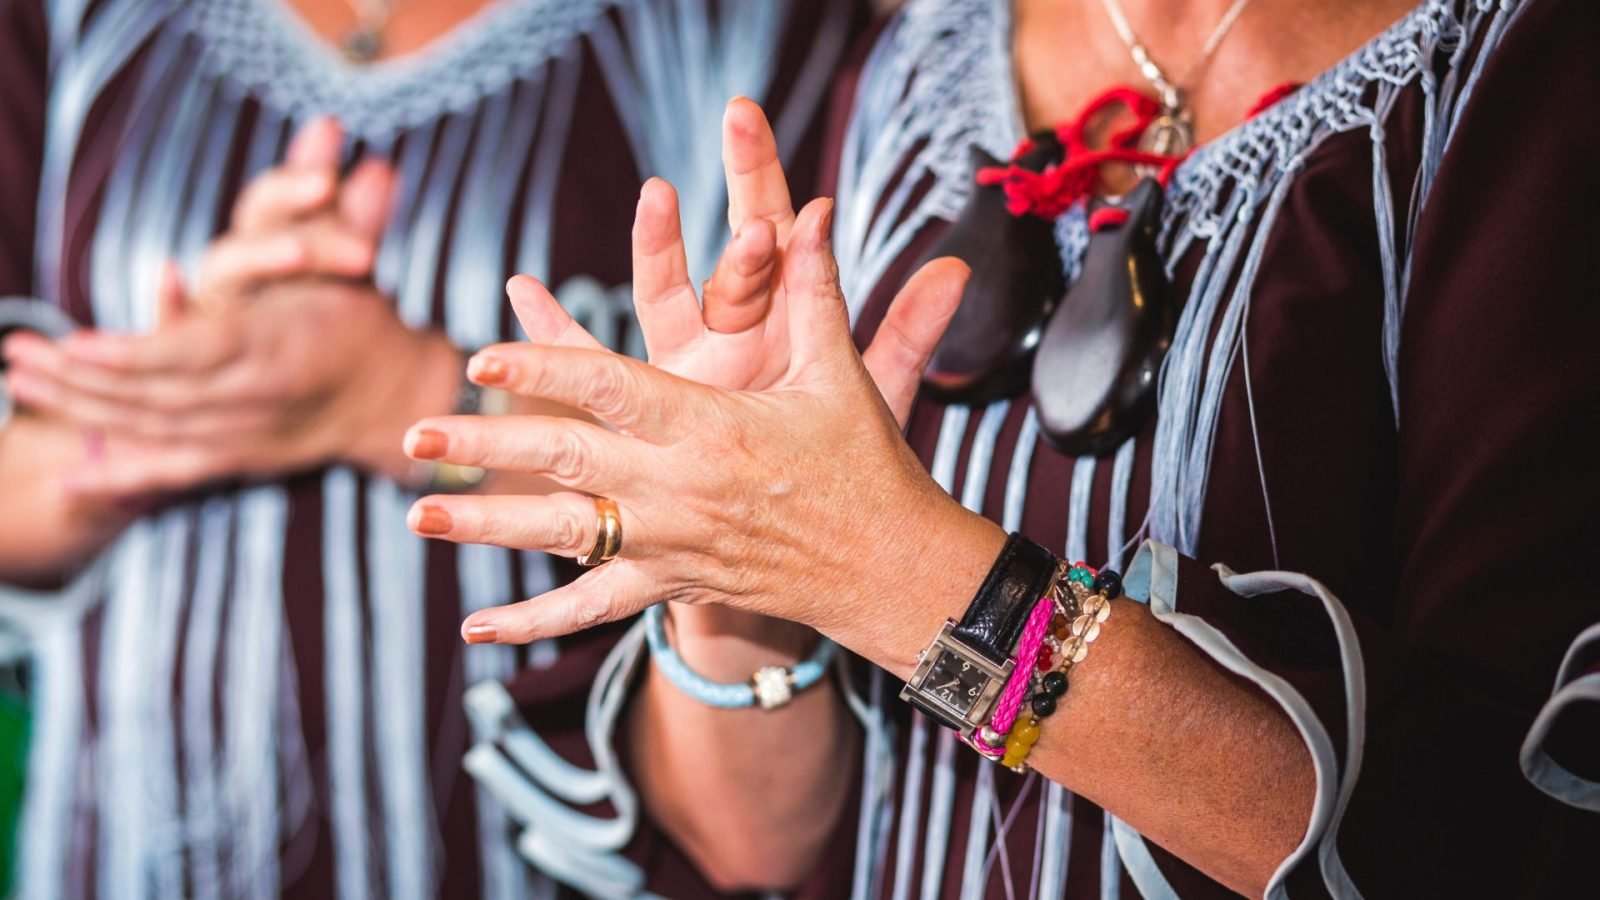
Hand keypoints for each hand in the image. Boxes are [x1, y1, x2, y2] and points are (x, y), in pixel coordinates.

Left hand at [0, 119, 459, 497]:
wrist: (391, 398)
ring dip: (80, 410)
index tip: (77, 344)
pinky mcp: (236, 459)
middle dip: (79, 380)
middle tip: (13, 353)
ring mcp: (245, 436)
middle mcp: (257, 399)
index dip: (135, 355)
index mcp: (279, 348)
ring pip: (151, 428)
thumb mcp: (351, 254)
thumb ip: (335, 198)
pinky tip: (66, 479)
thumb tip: (332, 127)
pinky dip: (120, 477)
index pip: (197, 354)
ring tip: (18, 381)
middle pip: (156, 395)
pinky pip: (170, 471)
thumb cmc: (365, 317)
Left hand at [404, 192, 1003, 668]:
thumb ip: (810, 294)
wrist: (887, 568)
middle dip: (485, 447)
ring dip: (485, 527)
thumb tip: (807, 216)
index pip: (611, 388)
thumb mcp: (836, 374)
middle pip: (566, 463)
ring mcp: (670, 543)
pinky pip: (593, 608)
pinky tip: (476, 630)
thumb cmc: (863, 463)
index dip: (545, 366)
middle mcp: (680, 487)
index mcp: (712, 425)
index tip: (483, 354)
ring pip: (563, 537)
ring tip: (416, 517)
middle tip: (415, 433)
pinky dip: (534, 620)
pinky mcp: (673, 583)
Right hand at [502, 97, 947, 421]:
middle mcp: (726, 333)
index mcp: (780, 325)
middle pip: (720, 260)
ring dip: (658, 250)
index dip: (775, 193)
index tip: (773, 148)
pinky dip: (559, 334)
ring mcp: (680, 367)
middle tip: (709, 155)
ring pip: (661, 301)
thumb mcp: (865, 399)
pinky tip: (525, 293)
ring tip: (652, 200)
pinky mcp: (642, 408)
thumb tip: (961, 266)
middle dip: (715, 208)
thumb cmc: (821, 463)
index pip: (779, 240)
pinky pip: (595, 367)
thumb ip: (906, 334)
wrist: (771, 529)